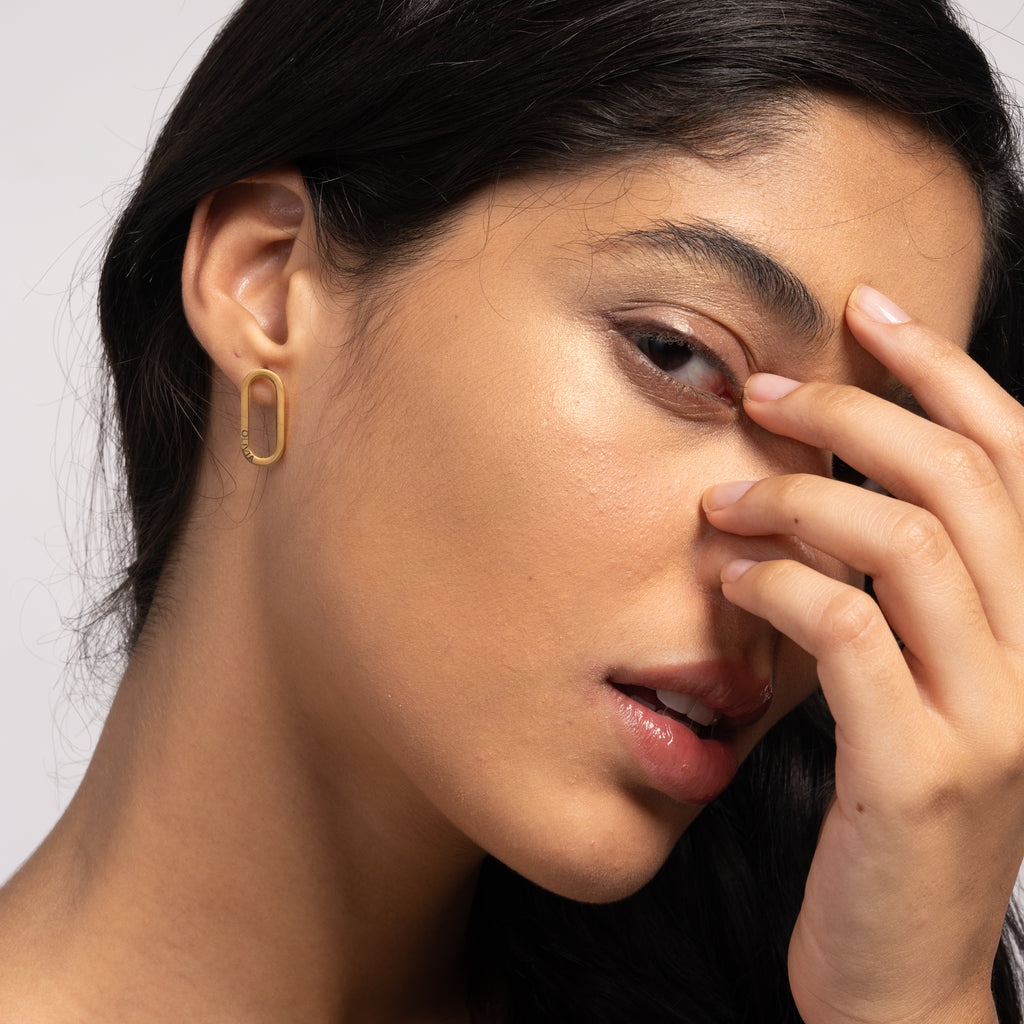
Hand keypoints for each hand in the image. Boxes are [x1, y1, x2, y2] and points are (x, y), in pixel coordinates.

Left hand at [702, 285, 1023, 1023]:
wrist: (908, 979)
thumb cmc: (895, 821)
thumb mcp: (923, 694)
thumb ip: (904, 602)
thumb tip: (826, 495)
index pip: (1015, 458)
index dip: (944, 370)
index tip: (867, 311)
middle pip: (958, 477)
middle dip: (852, 414)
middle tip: (763, 396)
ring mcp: (991, 715)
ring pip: (904, 542)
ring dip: (797, 501)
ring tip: (723, 503)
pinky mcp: (920, 769)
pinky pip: (847, 630)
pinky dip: (778, 585)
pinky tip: (729, 582)